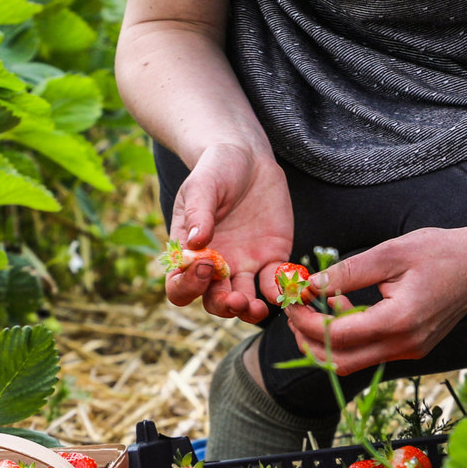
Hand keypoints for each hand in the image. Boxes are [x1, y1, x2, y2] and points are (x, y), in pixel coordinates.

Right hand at [164, 143, 292, 323]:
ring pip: (243, 300)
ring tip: (258, 308)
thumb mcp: (202, 186)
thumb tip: (196, 243)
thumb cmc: (216, 170)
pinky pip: (274, 283)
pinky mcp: (271, 259)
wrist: (248, 157)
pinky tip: (286, 287)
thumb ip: (199, 213)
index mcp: (189, 253)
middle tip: (236, 300)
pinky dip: (279, 290)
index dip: (188, 286)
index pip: (180, 285)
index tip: (203, 267)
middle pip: (213, 301)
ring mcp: (244, 265)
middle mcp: (215, 266)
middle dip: (223, 306)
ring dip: (249, 310)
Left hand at [283, 226, 466, 374]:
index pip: (337, 336)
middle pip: (340, 362)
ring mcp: (410, 350)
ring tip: (316, 305)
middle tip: (295, 311)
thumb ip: (347, 272)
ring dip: (326, 341)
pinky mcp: (412, 348)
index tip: (293, 300)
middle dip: (308, 340)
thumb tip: (311, 285)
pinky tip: (343, 308)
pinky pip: (370, 352)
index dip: (307, 320)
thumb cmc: (442, 252)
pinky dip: (348, 337)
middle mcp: (405, 345)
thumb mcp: (390, 253)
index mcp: (399, 322)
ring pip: (353, 361)